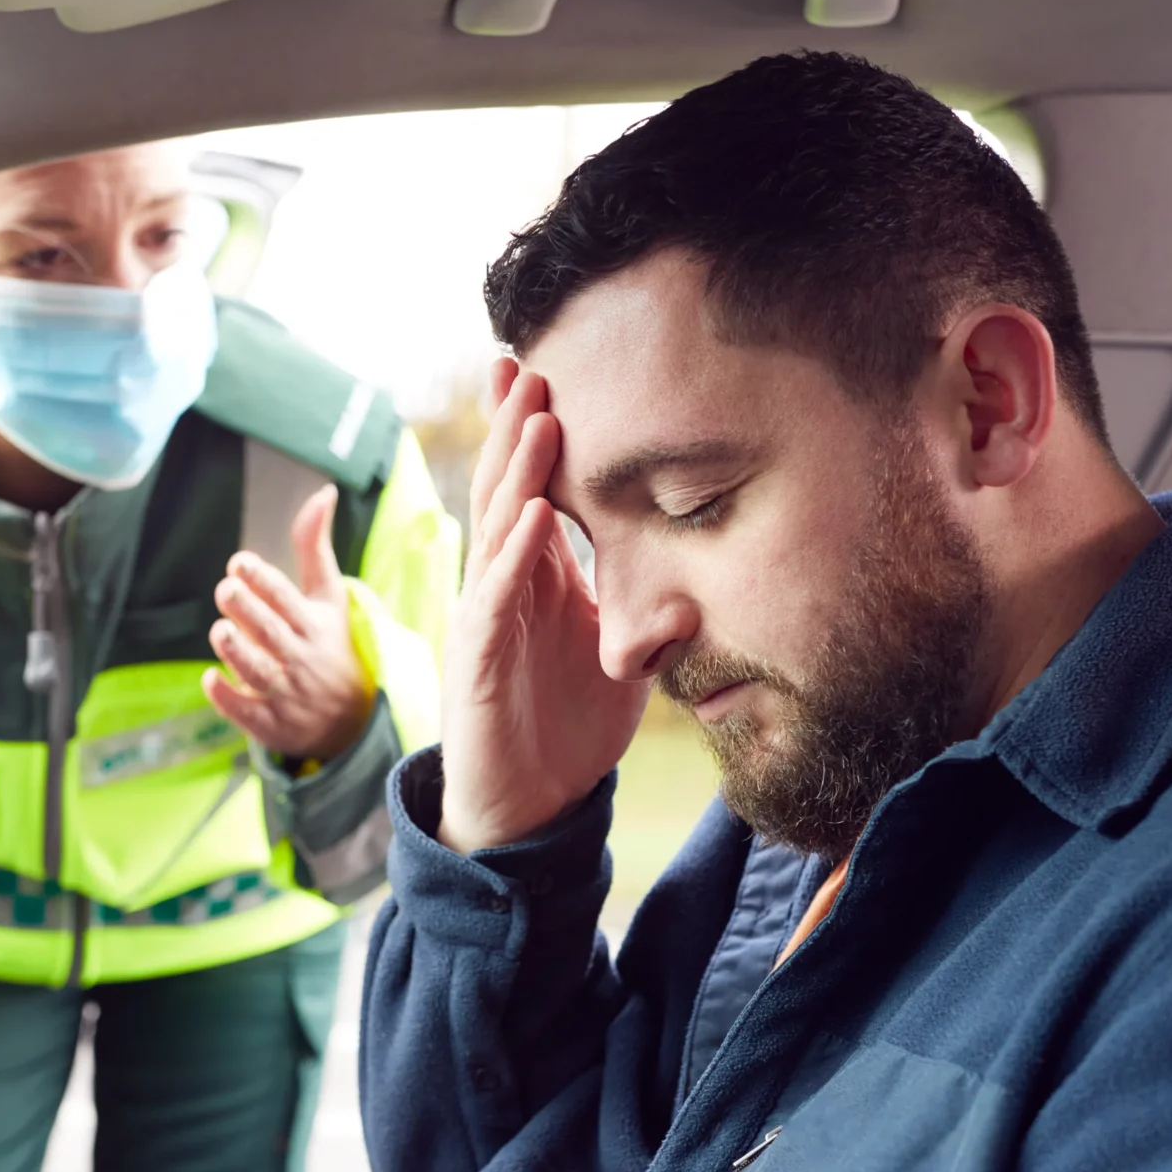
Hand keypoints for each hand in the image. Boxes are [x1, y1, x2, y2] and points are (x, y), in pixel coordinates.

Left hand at [203, 486, 373, 761]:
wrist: (349, 718)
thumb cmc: (329, 644)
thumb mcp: (327, 597)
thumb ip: (314, 547)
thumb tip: (323, 491)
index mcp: (313, 625)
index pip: (287, 600)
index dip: (263, 581)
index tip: (239, 562)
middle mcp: (301, 658)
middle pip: (272, 634)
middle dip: (249, 611)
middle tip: (225, 588)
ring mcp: (287, 694)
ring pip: (260, 672)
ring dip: (239, 653)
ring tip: (219, 630)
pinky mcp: (272, 723)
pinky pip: (249, 713)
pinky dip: (229, 698)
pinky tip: (210, 678)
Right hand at [437, 358, 649, 852]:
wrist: (527, 809)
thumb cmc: (564, 731)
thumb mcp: (625, 666)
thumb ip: (655, 624)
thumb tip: (696, 595)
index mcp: (534, 578)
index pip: (530, 490)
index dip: (530, 434)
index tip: (540, 372)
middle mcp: (502, 586)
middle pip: (502, 490)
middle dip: (511, 427)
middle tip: (524, 361)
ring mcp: (484, 619)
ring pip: (495, 531)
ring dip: (514, 475)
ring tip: (535, 416)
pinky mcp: (475, 660)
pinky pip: (491, 600)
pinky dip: (511, 557)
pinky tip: (531, 518)